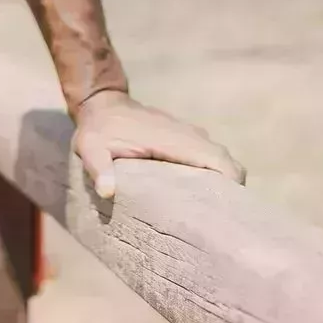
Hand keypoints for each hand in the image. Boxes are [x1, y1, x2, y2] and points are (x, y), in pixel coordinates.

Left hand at [72, 89, 244, 198]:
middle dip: (232, 191)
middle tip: (220, 220)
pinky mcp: (185, 137)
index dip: (232, 186)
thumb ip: (99, 168)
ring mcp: (189, 134)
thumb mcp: (90, 148)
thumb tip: (107, 191)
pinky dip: (213, 174)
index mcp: (175, 140)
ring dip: (222, 183)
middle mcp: (189, 135)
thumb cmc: (97, 129)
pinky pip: (210, 156)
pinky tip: (198, 196)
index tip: (229, 213)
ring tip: (211, 213)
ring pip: (221, 159)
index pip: (220, 160)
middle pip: (229, 163)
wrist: (101, 102)